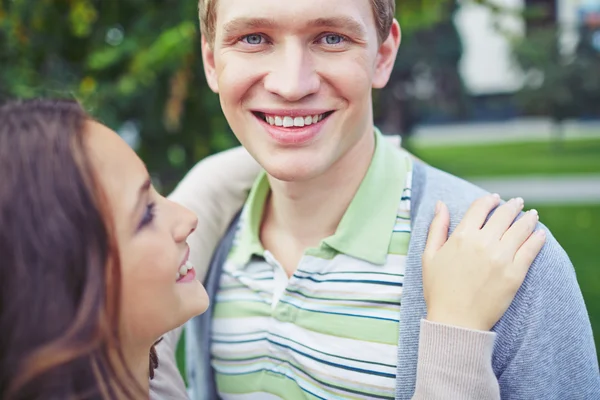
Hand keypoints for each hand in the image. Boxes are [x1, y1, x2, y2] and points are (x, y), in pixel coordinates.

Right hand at [422, 194, 545, 330]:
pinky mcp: (515, 273)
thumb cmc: (438, 289)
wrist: (455, 320)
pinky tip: (540, 234)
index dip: (488, 200)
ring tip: (532, 214)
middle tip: (517, 203)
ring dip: (528, 218)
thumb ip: (437, 227)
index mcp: (462, 236)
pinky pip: (531, 249)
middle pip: (503, 215)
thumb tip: (441, 204)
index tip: (494, 199)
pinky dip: (537, 238)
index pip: (480, 208)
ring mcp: (501, 258)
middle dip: (511, 206)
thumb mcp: (429, 255)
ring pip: (520, 229)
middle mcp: (483, 243)